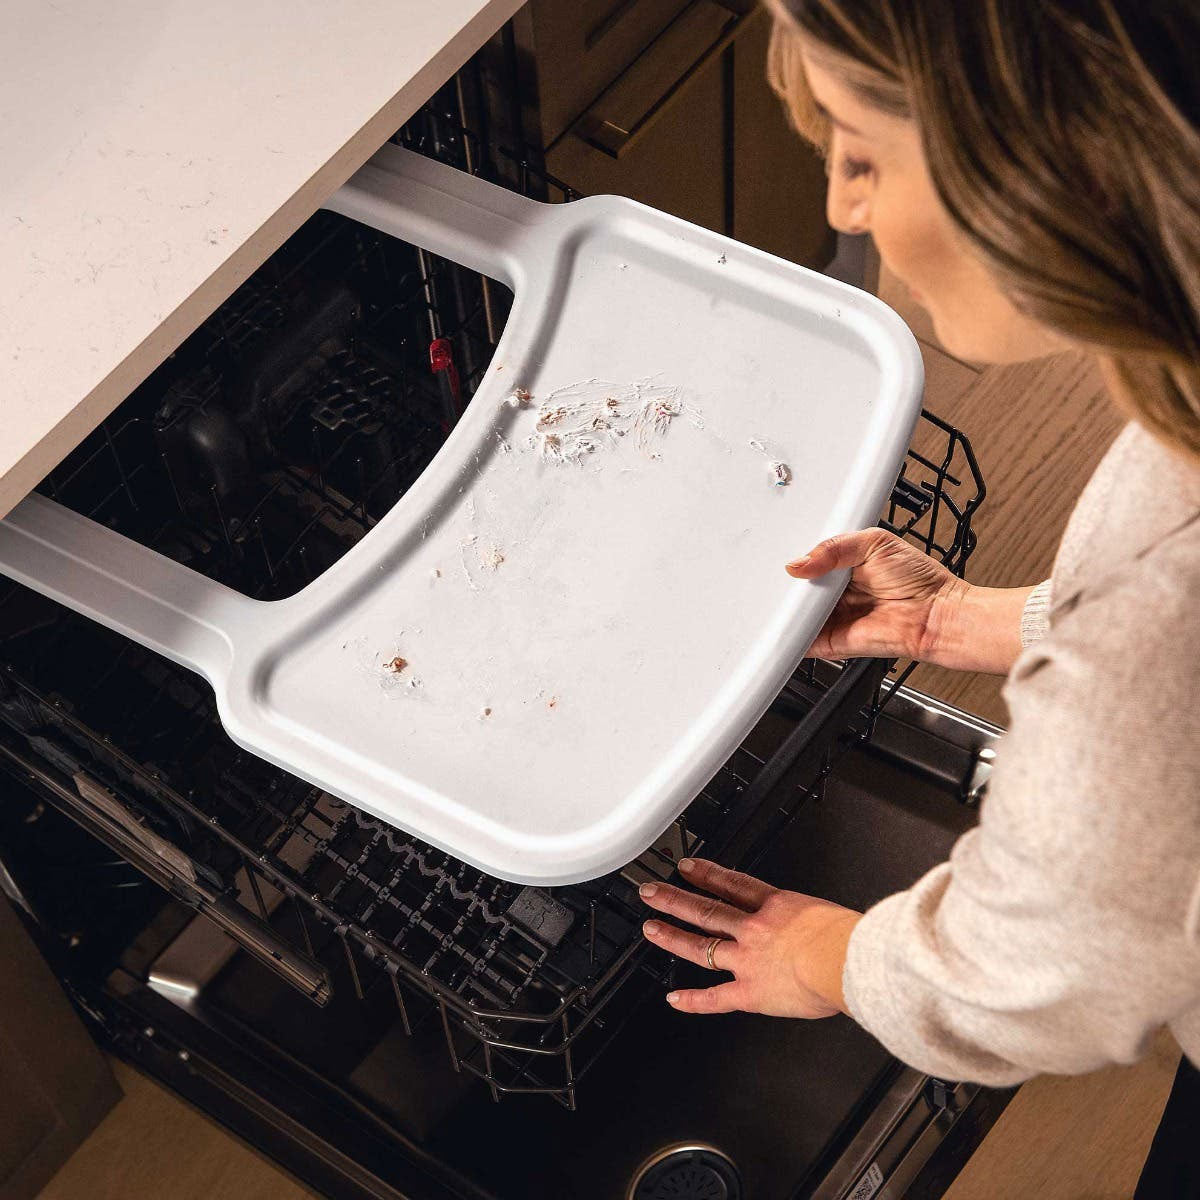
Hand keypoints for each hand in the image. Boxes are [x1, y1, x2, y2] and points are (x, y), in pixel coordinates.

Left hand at [639, 857, 859, 1017]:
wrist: (845, 960)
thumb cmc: (848, 940)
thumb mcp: (828, 913)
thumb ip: (813, 920)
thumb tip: (816, 928)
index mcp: (777, 906)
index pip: (733, 885)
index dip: (707, 875)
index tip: (689, 868)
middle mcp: (755, 929)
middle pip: (707, 910)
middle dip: (676, 899)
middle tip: (653, 891)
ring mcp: (747, 960)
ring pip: (701, 946)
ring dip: (673, 936)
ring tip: (651, 929)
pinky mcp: (750, 992)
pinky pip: (715, 998)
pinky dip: (694, 1001)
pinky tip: (675, 998)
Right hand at [785, 528, 965, 662]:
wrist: (935, 615)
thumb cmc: (918, 580)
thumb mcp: (874, 542)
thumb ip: (833, 548)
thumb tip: (800, 564)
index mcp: (843, 566)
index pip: (808, 561)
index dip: (796, 557)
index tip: (786, 555)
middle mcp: (835, 592)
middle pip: (798, 588)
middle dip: (789, 583)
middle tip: (789, 576)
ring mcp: (831, 617)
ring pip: (795, 613)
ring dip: (787, 607)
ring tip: (786, 596)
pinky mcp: (830, 641)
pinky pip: (802, 640)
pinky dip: (790, 634)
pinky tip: (786, 620)